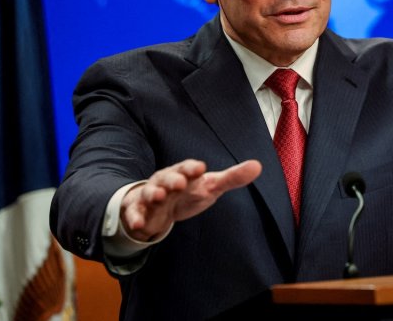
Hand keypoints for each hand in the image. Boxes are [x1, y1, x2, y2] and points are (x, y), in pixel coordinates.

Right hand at [120, 159, 261, 240]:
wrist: (157, 205)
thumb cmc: (188, 192)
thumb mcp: (210, 186)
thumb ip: (232, 178)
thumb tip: (258, 166)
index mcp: (183, 173)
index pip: (188, 167)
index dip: (193, 168)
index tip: (201, 168)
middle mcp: (165, 181)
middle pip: (167, 177)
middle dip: (172, 179)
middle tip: (179, 183)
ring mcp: (149, 196)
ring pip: (149, 192)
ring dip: (152, 193)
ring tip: (158, 197)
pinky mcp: (139, 212)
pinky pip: (134, 214)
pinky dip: (135, 219)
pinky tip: (139, 226)